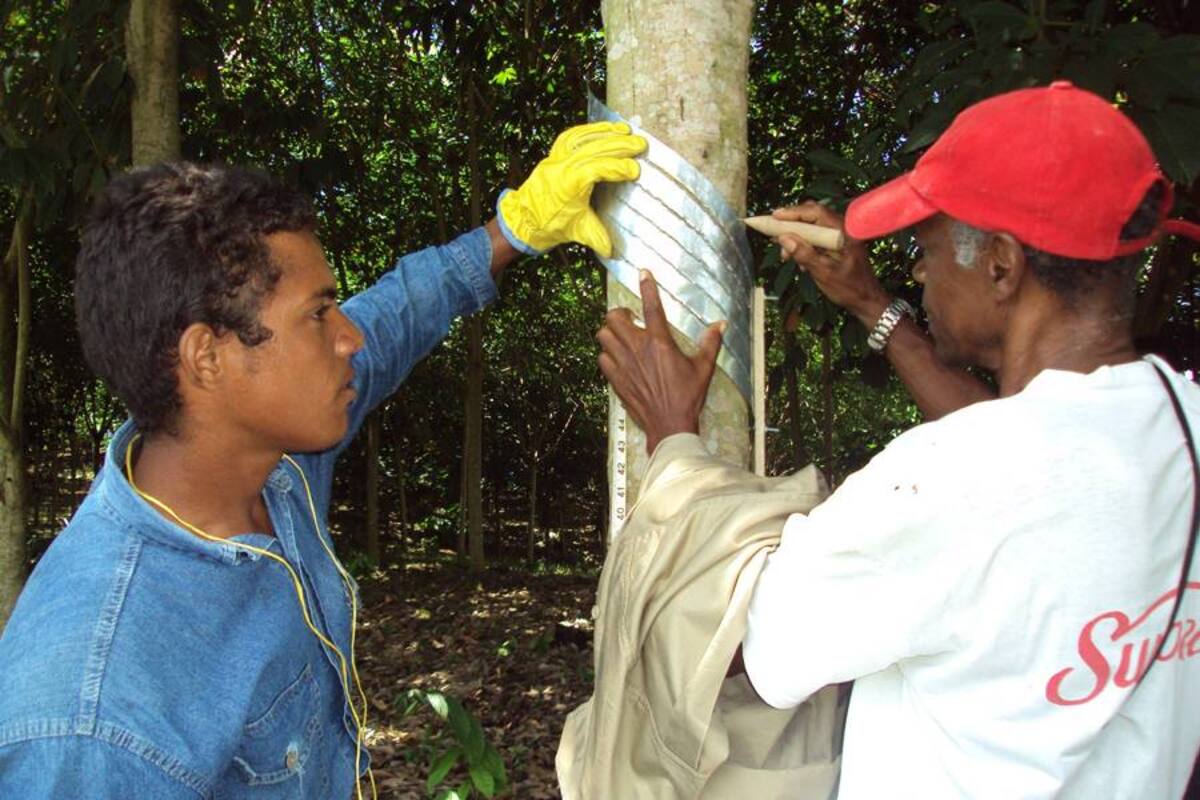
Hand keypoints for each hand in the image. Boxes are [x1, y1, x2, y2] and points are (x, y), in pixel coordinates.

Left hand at [497, 121, 646, 256]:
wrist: (525, 219)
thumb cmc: (550, 224)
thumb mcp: (578, 231)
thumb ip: (598, 238)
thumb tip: (613, 250)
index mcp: (570, 184)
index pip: (599, 169)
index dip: (618, 168)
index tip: (635, 170)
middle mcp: (563, 166)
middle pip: (595, 148)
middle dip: (620, 144)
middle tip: (640, 143)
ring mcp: (557, 158)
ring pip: (584, 138)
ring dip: (606, 132)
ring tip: (626, 130)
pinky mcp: (554, 154)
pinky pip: (572, 136)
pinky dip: (589, 130)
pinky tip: (603, 129)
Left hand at [597, 271, 723, 454]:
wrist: (668, 424)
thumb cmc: (688, 396)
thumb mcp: (704, 368)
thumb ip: (710, 343)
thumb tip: (721, 324)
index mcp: (660, 342)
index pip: (652, 306)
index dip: (647, 286)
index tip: (643, 271)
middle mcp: (638, 349)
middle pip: (614, 317)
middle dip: (619, 313)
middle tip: (630, 319)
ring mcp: (623, 364)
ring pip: (603, 335)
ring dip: (610, 332)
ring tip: (621, 336)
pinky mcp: (615, 378)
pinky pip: (602, 357)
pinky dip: (607, 353)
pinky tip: (617, 358)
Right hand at [773, 202, 890, 326]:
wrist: (866, 300)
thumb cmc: (849, 288)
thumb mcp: (824, 273)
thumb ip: (804, 253)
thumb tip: (784, 238)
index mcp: (844, 232)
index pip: (816, 213)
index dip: (793, 212)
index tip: (774, 216)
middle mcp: (843, 229)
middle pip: (812, 216)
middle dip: (791, 224)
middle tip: (773, 233)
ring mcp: (840, 235)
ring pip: (812, 227)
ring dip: (796, 237)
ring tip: (784, 254)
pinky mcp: (837, 243)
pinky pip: (816, 237)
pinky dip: (804, 244)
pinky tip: (797, 258)